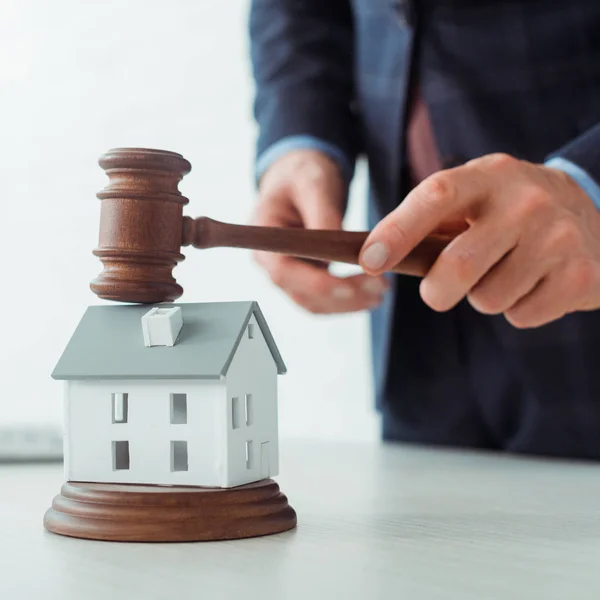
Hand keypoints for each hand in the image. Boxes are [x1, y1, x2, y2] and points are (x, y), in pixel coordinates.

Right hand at [252, 149, 388, 312]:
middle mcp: (271, 263)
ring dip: (348, 304)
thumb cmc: (302, 174)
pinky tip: (372, 293)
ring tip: (381, 292)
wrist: (299, 177)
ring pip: (315, 303)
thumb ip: (323, 214)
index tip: (349, 287)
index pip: (283, 272)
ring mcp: (289, 274)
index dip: (315, 284)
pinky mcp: (305, 278)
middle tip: (379, 289)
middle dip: (341, 297)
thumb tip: (338, 248)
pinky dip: (348, 300)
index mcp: (264, 240)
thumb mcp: (314, 183)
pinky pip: (324, 298)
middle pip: (302, 294)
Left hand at [359, 153, 599, 327]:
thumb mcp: (476, 199)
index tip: (369, 262)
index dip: (397, 231)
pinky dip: (518, 309)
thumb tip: (373, 259)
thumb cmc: (510, 212)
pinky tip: (533, 284)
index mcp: (487, 177)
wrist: (595, 211)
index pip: (434, 197)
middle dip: (437, 292)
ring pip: (488, 299)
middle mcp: (526, 202)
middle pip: (458, 266)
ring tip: (504, 273)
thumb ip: (430, 223)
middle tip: (438, 292)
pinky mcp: (581, 274)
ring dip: (485, 298)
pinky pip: (522, 316)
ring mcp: (558, 237)